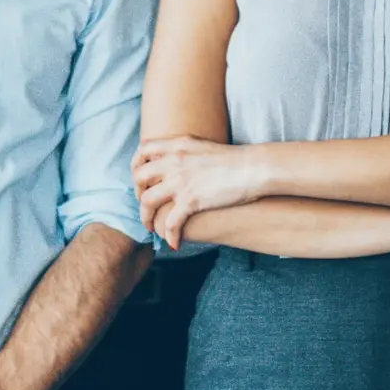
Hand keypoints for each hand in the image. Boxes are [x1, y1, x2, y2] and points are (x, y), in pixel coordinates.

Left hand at [133, 137, 262, 246]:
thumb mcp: (204, 147)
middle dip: (137, 193)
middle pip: (139, 177)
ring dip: (146, 218)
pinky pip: (170, 222)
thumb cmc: (236, 159)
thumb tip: (179, 162)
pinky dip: (169, 235)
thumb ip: (186, 153)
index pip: (143, 151)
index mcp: (178, 145)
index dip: (135, 166)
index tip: (141, 179)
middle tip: (146, 205)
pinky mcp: (191, 200)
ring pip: (147, 201)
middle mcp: (174, 161)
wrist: (254, 167)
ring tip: (152, 227)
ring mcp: (181, 181)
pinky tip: (174, 243)